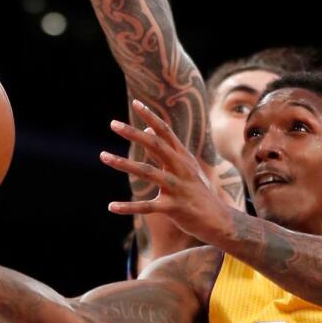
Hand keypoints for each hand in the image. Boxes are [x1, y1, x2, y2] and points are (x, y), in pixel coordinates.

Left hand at [99, 100, 234, 243]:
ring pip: (148, 172)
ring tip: (103, 156)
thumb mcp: (186, 167)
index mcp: (183, 157)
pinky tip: (111, 206)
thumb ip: (166, 149)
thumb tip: (146, 130)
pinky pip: (147, 206)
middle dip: (133, 134)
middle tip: (113, 124)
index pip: (166, 132)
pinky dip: (128, 207)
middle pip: (156, 145)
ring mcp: (178, 187)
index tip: (136, 103)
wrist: (218, 219)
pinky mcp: (174, 207)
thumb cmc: (197, 191)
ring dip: (124, 163)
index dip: (151, 117)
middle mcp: (181, 168)